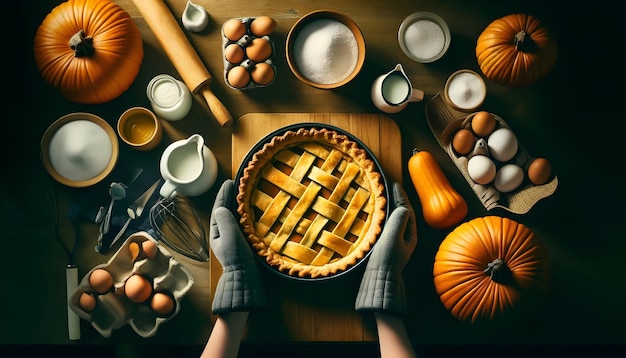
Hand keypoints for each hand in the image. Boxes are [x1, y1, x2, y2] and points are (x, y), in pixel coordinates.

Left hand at [210, 179, 265, 313]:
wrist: (245, 275)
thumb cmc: (236, 256)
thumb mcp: (229, 237)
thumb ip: (224, 220)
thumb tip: (221, 207)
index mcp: (216, 230)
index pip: (219, 207)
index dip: (223, 194)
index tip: (229, 181)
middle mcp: (222, 232)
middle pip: (224, 209)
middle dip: (229, 196)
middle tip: (235, 183)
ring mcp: (232, 236)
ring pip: (232, 215)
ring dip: (236, 203)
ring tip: (242, 191)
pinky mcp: (242, 240)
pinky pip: (240, 221)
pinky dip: (243, 212)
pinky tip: (249, 208)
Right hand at [355, 182, 417, 313]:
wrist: (378, 279)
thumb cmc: (386, 259)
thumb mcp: (393, 238)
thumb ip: (398, 221)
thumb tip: (402, 207)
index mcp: (409, 234)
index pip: (407, 210)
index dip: (401, 196)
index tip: (395, 184)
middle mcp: (404, 237)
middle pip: (402, 213)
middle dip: (397, 199)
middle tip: (390, 186)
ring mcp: (395, 241)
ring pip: (394, 219)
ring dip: (390, 207)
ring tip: (383, 196)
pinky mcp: (385, 245)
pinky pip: (386, 226)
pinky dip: (383, 216)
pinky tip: (376, 214)